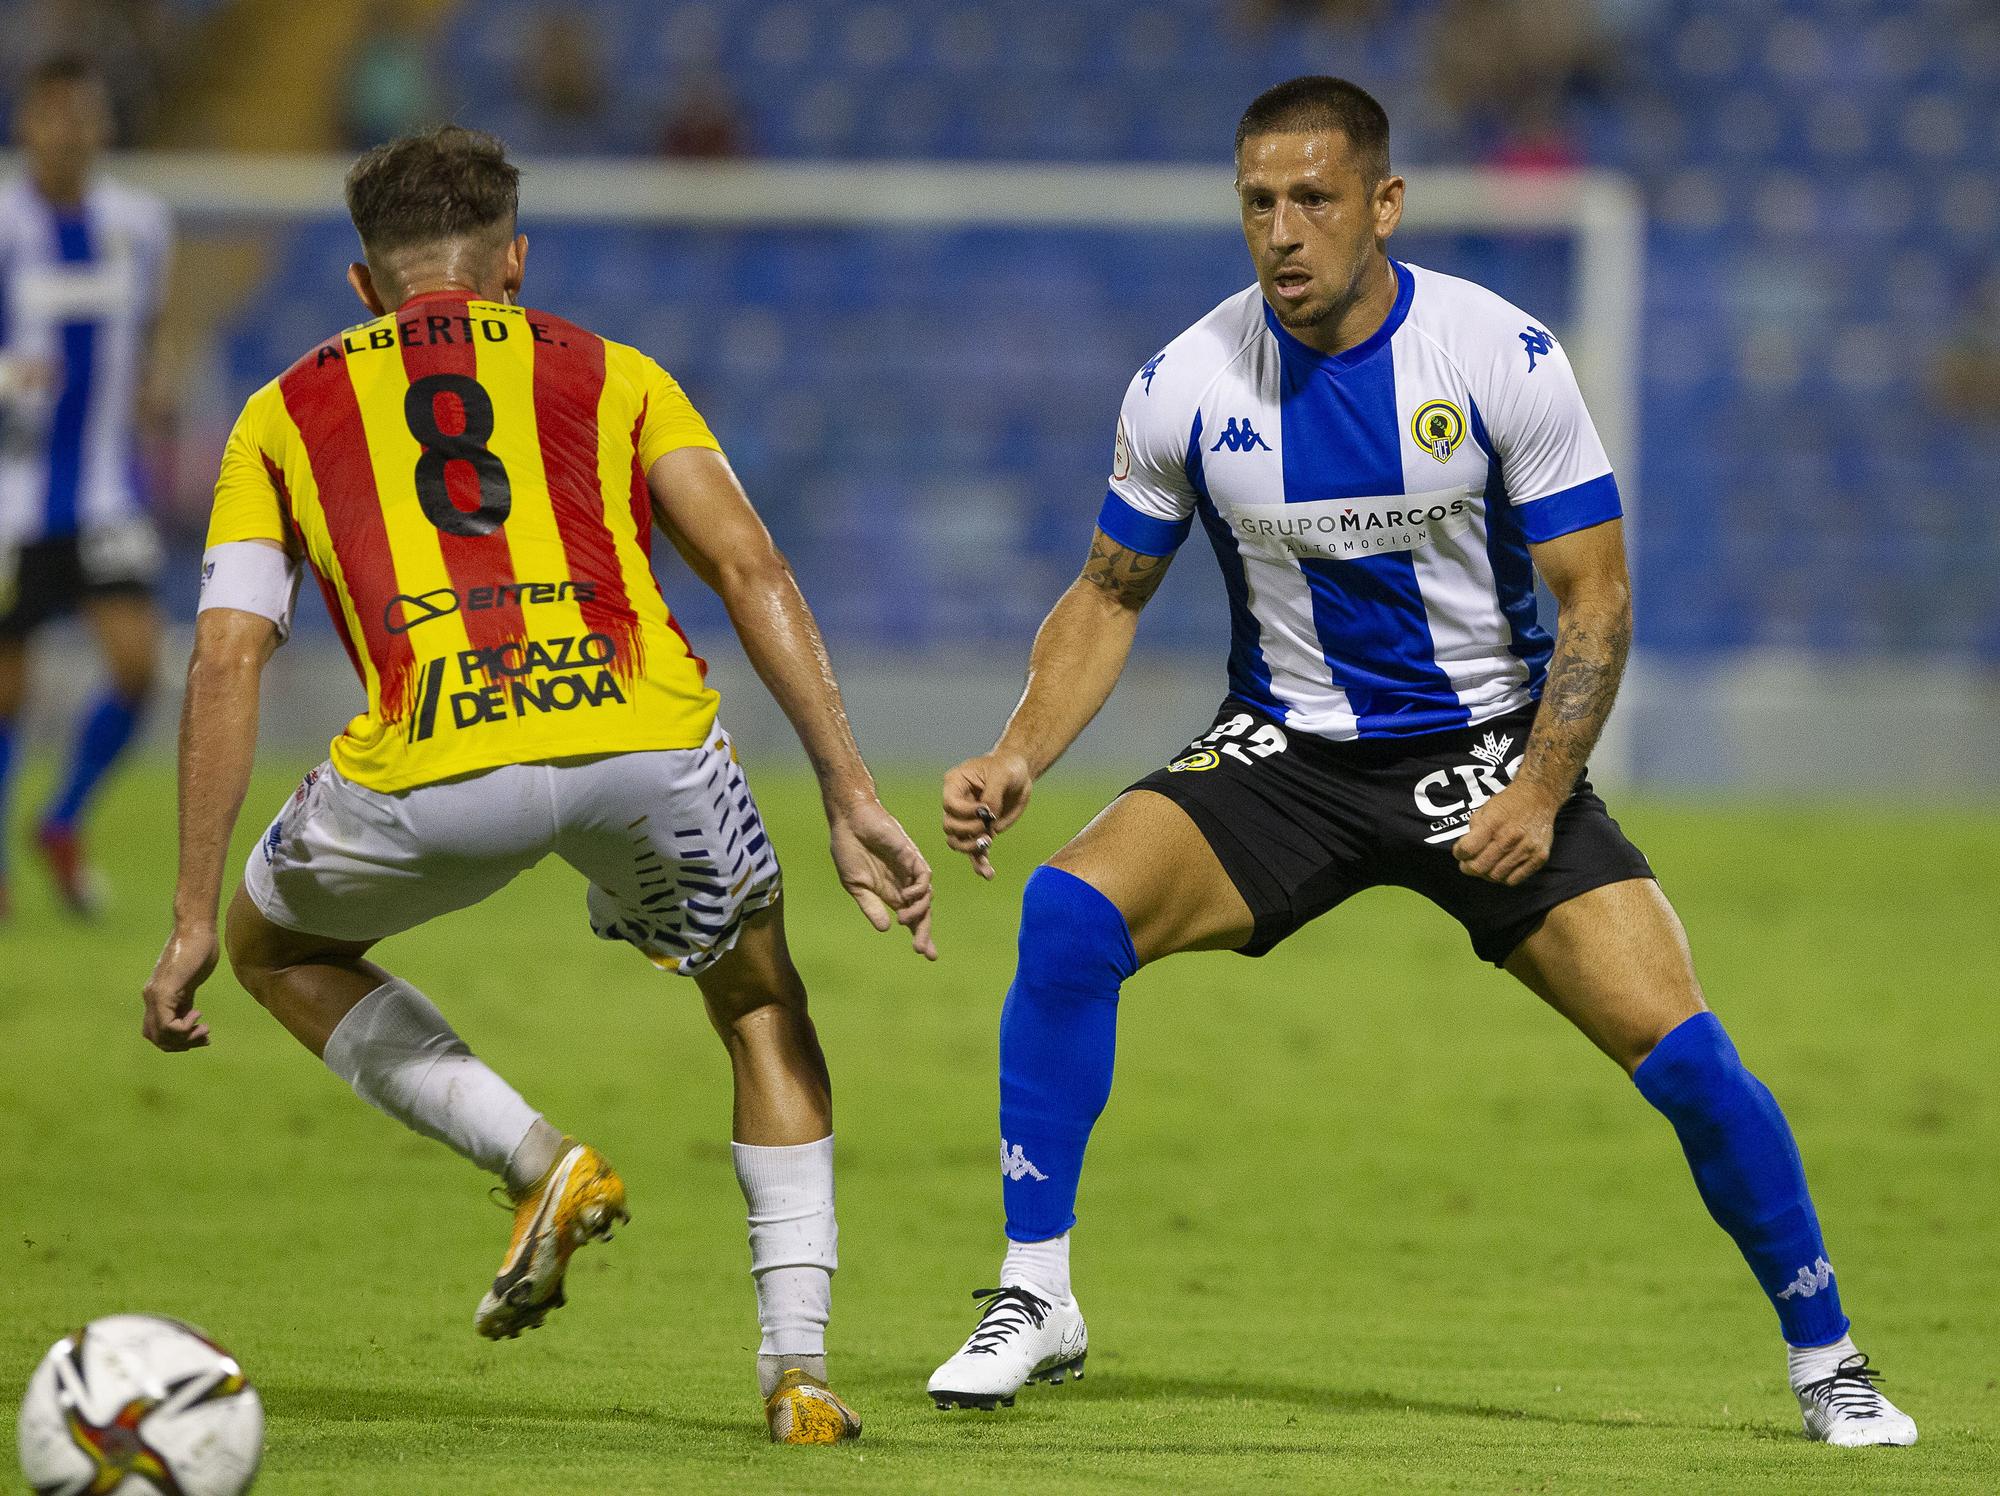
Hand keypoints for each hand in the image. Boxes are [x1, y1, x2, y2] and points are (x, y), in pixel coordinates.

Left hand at [143, 924, 218, 1050]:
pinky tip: (199, 1016)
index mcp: (157, 996)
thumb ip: (185, 996)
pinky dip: (184, 1028)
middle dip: (181, 1044)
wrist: (196, 928)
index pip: (156, 1031)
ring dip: (184, 1039)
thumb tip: (189, 1011)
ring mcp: (156, 995)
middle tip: (204, 1036)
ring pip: (160, 1035)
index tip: (201, 1030)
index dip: (177, 1039)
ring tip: (204, 1030)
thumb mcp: (190, 979)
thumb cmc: (198, 948)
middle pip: (155, 1037)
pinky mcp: (165, 991)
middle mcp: (151, 997)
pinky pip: (168, 1024)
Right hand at [828, 800, 936, 959]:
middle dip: (924, 931)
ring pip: (926, 896)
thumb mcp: (855, 885)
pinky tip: (907, 898)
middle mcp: (904, 884)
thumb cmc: (849, 849)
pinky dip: (919, 890)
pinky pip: (924, 876)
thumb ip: (871, 906)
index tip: (929, 956)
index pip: (912, 918)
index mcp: (891, 893)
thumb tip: (885, 929)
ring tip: (904, 921)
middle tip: (923, 950)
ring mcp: (909, 870)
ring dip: (918, 912)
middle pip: (922, 912)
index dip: (920, 935)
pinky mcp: (911, 855)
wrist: (848, 821)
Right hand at [942, 751, 1032, 879]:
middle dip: (968, 830)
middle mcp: (957, 804)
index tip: (986, 810)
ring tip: (987, 843)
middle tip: (988, 826)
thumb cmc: (1007, 767)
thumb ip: (992, 795)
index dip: (965, 812)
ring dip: (970, 848)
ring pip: (956, 842)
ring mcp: (968, 820)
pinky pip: (974, 853)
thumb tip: (988, 817)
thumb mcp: (1002, 774)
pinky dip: (980, 864)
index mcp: (955, 784)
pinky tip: (988, 874)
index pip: (949, 805)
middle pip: (949, 826)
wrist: (1018, 774)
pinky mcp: (980, 832)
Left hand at [1454, 781, 1560, 885]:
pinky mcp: (1539, 858)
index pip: (1468, 849)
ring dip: (1485, 874)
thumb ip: (1474, 830)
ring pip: (1496, 876)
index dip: (1459, 854)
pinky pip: (1514, 880)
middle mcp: (1510, 838)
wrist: (1539, 796)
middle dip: (1468, 868)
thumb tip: (1465, 850)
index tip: (1460, 852)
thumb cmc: (1508, 803)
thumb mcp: (1485, 809)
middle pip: (1480, 867)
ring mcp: (1526, 849)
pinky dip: (1503, 878)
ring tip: (1485, 866)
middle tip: (1468, 864)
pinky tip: (1500, 868)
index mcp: (1493, 823)